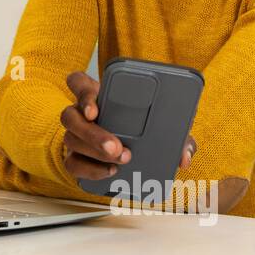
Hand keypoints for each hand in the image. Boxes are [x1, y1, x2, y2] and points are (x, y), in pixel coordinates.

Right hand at [62, 71, 197, 180]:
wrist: (132, 151)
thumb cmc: (144, 129)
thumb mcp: (161, 124)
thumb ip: (176, 134)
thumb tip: (183, 156)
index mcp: (97, 95)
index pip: (78, 83)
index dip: (82, 94)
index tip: (95, 109)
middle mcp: (80, 113)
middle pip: (70, 116)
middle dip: (93, 133)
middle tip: (117, 147)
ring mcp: (74, 135)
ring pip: (70, 140)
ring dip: (95, 152)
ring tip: (122, 160)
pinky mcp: (74, 157)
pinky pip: (72, 164)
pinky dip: (90, 170)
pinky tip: (111, 172)